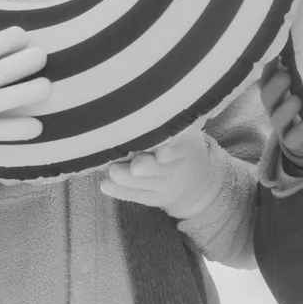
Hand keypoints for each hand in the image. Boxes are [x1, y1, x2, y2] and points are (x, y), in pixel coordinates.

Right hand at [0, 26, 48, 163]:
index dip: (11, 38)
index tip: (23, 35)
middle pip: (5, 70)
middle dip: (29, 60)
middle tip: (43, 56)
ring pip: (9, 100)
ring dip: (32, 92)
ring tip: (46, 86)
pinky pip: (0, 131)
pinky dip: (21, 130)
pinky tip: (38, 125)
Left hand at [100, 128, 216, 218]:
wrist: (197, 180)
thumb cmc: (181, 145)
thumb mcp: (185, 133)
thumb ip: (168, 126)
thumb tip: (143, 106)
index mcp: (187, 149)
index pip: (180, 150)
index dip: (171, 152)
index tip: (161, 152)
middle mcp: (178, 170)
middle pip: (162, 170)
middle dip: (146, 167)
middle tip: (131, 163)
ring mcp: (166, 186)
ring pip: (146, 184)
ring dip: (126, 178)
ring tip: (111, 170)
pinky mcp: (154, 198)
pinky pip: (137, 196)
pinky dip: (120, 191)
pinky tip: (105, 185)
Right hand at [258, 58, 302, 170]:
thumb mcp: (300, 77)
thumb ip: (298, 60)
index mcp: (274, 89)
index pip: (265, 77)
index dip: (268, 68)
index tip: (276, 56)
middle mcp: (274, 106)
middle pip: (267, 97)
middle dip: (275, 87)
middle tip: (286, 76)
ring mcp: (281, 125)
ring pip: (278, 118)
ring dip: (286, 110)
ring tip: (297, 100)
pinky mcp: (292, 141)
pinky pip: (291, 140)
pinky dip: (297, 134)